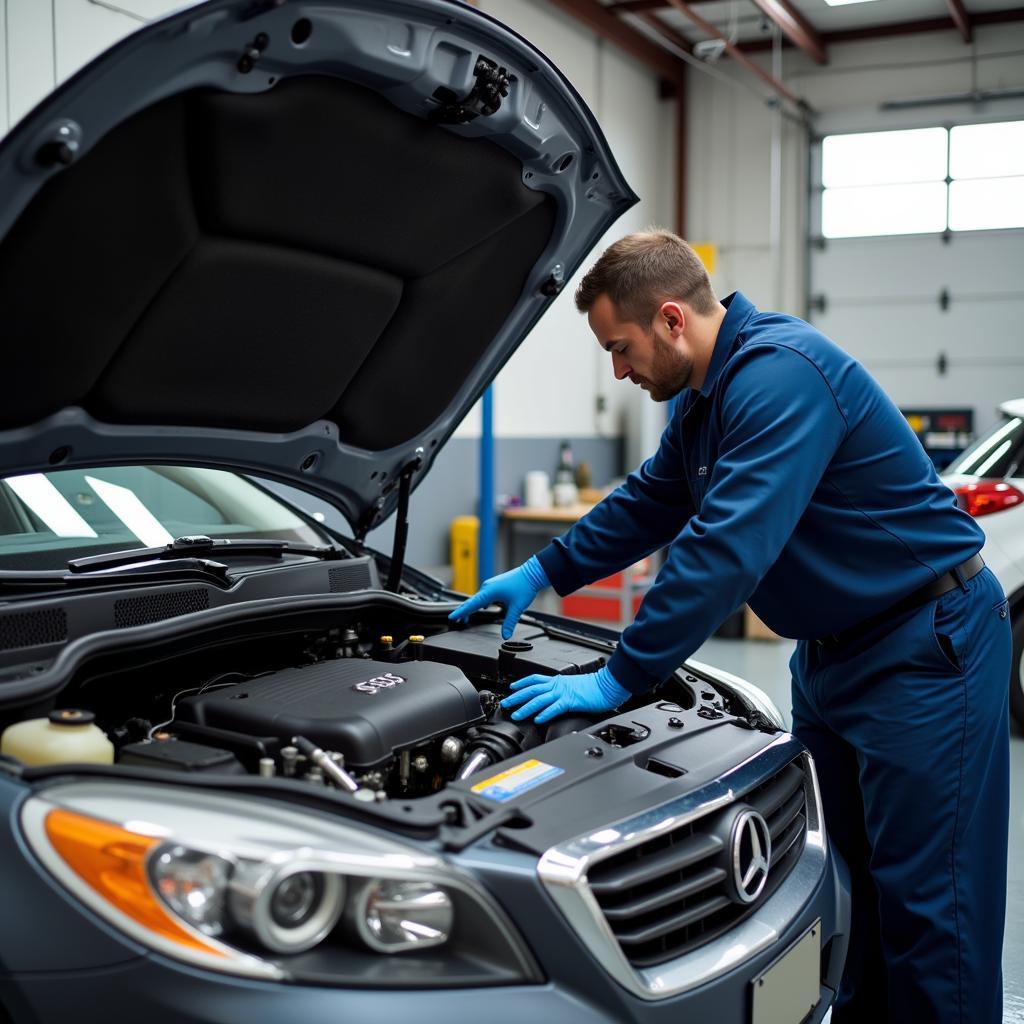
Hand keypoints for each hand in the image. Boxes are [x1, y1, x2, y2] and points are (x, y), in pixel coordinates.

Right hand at [448, 556, 549, 638]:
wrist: (533, 573)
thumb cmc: (525, 587)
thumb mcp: (517, 608)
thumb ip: (510, 622)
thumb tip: (505, 635)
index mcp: (489, 592)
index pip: (472, 604)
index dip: (461, 612)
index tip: (452, 617)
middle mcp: (487, 587)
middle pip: (472, 602)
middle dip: (464, 612)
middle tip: (457, 621)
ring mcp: (491, 585)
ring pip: (478, 598)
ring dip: (473, 607)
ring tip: (466, 617)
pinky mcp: (495, 585)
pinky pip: (484, 595)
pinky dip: (480, 602)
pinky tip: (483, 608)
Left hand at [500, 665, 630, 722]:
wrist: (608, 685)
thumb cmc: (595, 687)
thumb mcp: (574, 685)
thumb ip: (563, 690)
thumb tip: (556, 698)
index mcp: (558, 680)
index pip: (535, 679)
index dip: (522, 683)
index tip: (512, 687)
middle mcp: (558, 685)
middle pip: (532, 689)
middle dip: (517, 696)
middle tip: (505, 703)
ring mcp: (563, 693)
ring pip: (540, 699)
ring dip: (526, 707)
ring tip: (516, 714)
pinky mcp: (571, 701)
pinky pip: (555, 707)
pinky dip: (545, 713)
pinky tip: (538, 719)